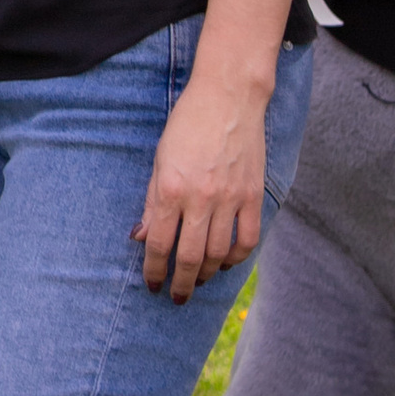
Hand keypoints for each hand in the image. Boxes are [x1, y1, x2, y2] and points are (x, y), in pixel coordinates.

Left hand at [134, 70, 273, 300]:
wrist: (228, 98)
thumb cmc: (186, 126)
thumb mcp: (159, 161)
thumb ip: (153, 202)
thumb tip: (141, 238)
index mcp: (171, 189)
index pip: (160, 244)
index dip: (154, 270)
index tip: (152, 285)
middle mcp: (201, 198)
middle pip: (190, 257)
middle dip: (181, 283)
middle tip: (177, 297)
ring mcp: (231, 198)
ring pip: (218, 253)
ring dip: (207, 274)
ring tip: (197, 280)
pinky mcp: (253, 195)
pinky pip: (247, 239)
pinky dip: (236, 257)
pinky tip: (224, 262)